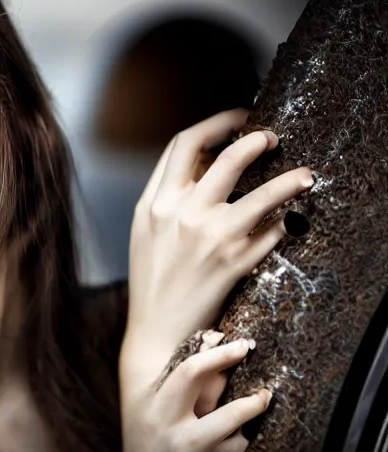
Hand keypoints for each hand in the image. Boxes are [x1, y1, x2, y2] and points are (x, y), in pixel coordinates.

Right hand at [122, 109, 312, 378]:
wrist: (153, 332)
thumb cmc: (150, 280)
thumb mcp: (145, 230)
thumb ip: (168, 196)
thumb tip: (204, 164)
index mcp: (155, 202)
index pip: (185, 143)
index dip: (216, 124)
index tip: (238, 119)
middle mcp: (180, 213)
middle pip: (228, 158)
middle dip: (256, 141)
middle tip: (272, 138)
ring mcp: (209, 237)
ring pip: (261, 194)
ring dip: (289, 180)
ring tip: (306, 176)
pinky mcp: (232, 263)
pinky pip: (270, 235)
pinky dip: (284, 226)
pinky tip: (291, 223)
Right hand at [122, 333, 268, 451]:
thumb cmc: (157, 433)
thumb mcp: (162, 405)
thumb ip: (186, 381)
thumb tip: (216, 335)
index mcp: (159, 408)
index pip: (189, 372)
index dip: (219, 356)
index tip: (243, 347)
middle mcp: (171, 434)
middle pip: (224, 415)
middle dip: (249, 406)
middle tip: (265, 395)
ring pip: (235, 444)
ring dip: (240, 440)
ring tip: (235, 440)